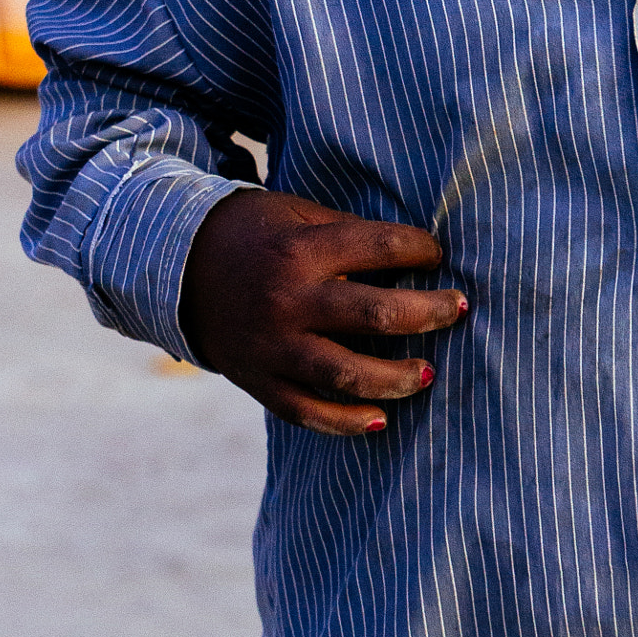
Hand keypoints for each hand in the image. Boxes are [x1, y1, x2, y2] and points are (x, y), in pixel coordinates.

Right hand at [181, 190, 466, 435]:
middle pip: (375, 314)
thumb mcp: (297, 214)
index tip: (437, 254)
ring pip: (347, 373)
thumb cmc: (255, 232)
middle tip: (458, 309)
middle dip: (428, 313)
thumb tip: (410, 256)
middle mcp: (289, 300)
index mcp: (301, 249)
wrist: (179, 266)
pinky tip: (380, 420)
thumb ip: (347, 235)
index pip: (379, 247)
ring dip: (397, 376)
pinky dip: (344, 422)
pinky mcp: (258, 380)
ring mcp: (272, 346)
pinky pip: (306, 411)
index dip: (419, 250)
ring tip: (429, 373)